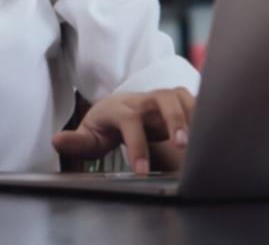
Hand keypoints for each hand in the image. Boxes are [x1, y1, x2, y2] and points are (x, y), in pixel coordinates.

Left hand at [51, 88, 195, 172]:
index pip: (129, 121)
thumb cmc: (105, 127)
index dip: (136, 145)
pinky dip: (204, 111)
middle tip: (182, 144)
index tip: (142, 171)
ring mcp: (161, 97)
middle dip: (173, 120)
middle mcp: (143, 99)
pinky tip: (212, 131)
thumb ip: (76, 142)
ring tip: (202, 138)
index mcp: (119, 108)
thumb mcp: (89, 137)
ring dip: (193, 114)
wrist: (119, 110)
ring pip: (180, 97)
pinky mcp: (178, 99)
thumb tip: (56, 140)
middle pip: (160, 101)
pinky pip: (194, 99)